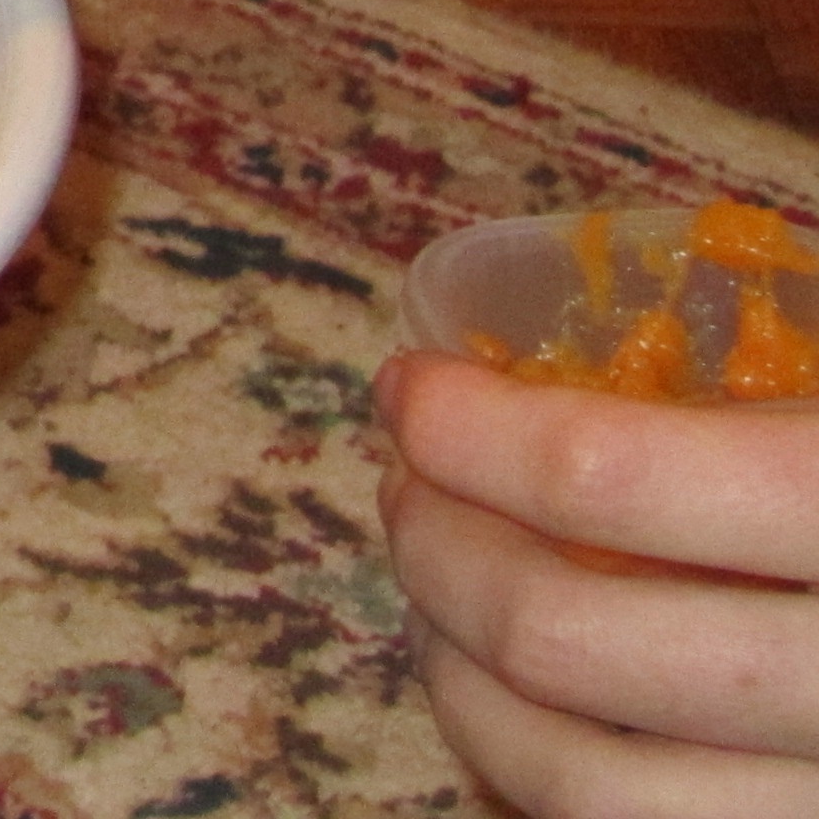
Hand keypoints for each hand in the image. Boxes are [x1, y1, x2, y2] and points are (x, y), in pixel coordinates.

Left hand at [376, 347, 818, 814]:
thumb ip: (742, 406)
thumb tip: (543, 372)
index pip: (597, 479)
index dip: (463, 429)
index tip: (410, 390)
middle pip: (556, 637)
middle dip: (438, 551)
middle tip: (407, 491)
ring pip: (581, 781)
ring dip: (463, 685)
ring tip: (434, 606)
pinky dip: (545, 772)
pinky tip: (526, 708)